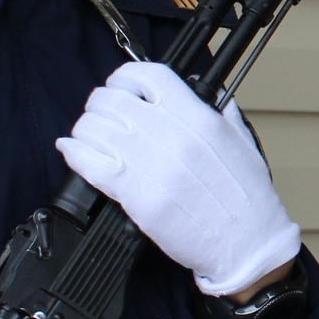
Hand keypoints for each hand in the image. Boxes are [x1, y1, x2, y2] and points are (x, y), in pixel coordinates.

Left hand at [56, 63, 302, 296]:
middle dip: (101, 102)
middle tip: (102, 112)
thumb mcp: (243, 142)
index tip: (121, 85)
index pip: (148, 76)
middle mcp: (171, 135)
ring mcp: (151, 165)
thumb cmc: (247, 198)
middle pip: (113, 99)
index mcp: (198, 118)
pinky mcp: (135, 195)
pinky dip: (74, 152)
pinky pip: (89, 163)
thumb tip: (209, 92)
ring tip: (88, 134)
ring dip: (85, 127)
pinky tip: (72, 149)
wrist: (246, 243)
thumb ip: (222, 112)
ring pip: (95, 128)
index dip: (125, 76)